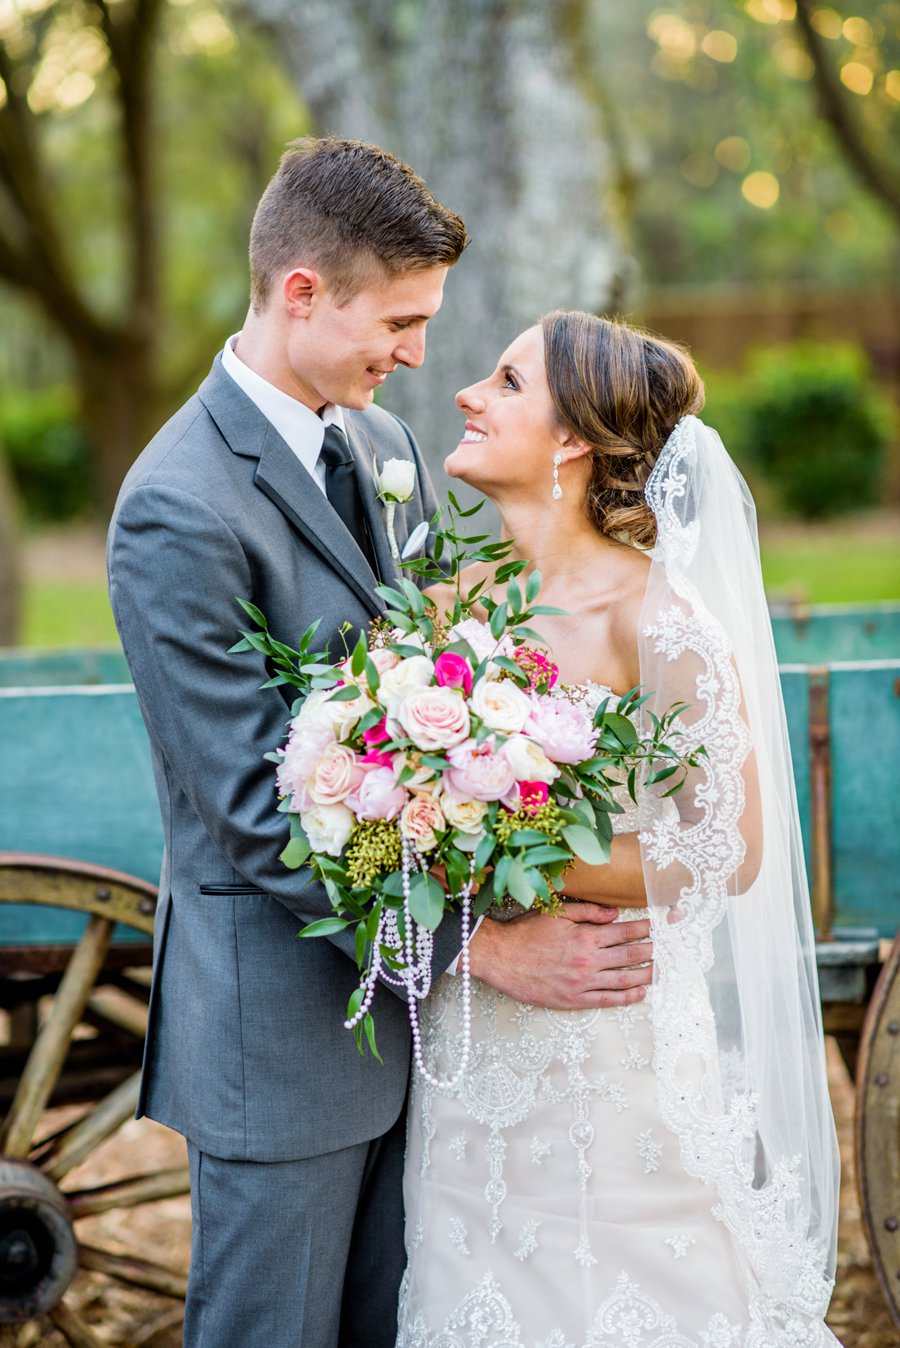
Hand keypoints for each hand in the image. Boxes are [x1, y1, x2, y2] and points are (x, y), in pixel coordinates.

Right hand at [467, 903, 651, 1010]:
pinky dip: (627, 997)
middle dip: (650, 950)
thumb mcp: (557, 913)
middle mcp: (588, 960)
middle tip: (665, 948)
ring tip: (660, 970)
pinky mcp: (574, 1000)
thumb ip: (588, 912)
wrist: (500, 958)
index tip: (655, 926)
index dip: (643, 929)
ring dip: (646, 974)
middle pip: (629, 955)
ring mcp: (582, 982)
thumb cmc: (526, 932)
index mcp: (585, 936)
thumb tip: (615, 913)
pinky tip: (640, 992)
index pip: (624, 932)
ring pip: (624, 979)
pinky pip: (607, 1000)